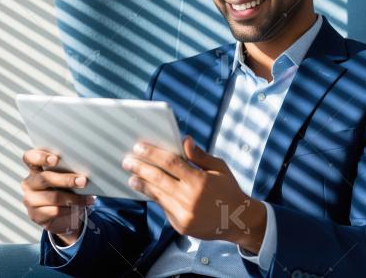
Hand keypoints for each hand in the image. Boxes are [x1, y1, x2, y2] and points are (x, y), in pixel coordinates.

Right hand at [21, 148, 94, 244]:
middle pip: (44, 178)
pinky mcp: (35, 215)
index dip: (40, 157)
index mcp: (35, 169)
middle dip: (66, 179)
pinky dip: (71, 209)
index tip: (56, 159)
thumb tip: (83, 169)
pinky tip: (80, 207)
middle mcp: (29, 183)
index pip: (29, 158)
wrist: (63, 217)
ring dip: (74, 198)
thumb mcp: (64, 178)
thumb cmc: (64, 191)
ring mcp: (30, 200)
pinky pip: (55, 211)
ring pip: (53, 197)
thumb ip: (67, 171)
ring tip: (88, 198)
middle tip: (83, 181)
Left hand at [122, 135, 266, 250]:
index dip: (153, 153)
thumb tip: (184, 139)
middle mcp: (190, 198)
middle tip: (127, 160)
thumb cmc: (228, 190)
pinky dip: (154, 197)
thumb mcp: (219, 169)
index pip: (170, 163)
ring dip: (142, 184)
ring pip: (157, 195)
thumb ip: (199, 155)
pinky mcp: (181, 226)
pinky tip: (146, 189)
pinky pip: (163, 208)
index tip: (139, 146)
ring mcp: (184, 214)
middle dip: (140, 168)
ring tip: (132, 176)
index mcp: (200, 181)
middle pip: (158, 179)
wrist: (238, 221)